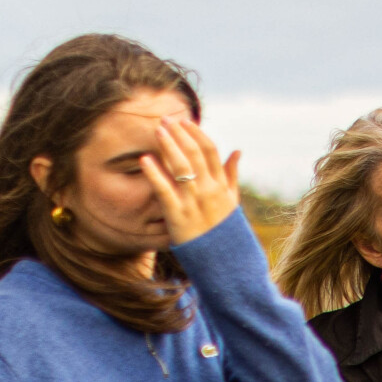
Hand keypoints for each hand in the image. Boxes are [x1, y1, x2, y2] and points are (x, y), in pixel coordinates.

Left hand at [146, 115, 242, 248]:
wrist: (224, 262)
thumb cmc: (225, 230)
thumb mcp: (232, 201)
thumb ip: (231, 174)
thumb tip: (236, 151)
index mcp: (221, 185)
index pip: (210, 151)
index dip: (196, 133)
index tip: (184, 121)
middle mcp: (209, 190)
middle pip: (194, 154)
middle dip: (179, 134)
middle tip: (165, 119)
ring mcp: (194, 202)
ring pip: (181, 168)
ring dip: (168, 147)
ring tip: (157, 131)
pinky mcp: (178, 216)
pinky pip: (165, 191)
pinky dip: (155, 174)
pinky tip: (145, 160)